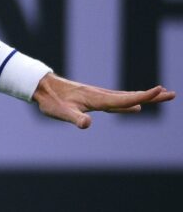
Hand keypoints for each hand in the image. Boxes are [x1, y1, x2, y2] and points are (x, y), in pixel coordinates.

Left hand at [31, 74, 174, 128]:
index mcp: (97, 99)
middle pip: (131, 96)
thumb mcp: (61, 113)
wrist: (41, 87)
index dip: (144, 96)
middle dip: (152, 96)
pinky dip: (130, 103)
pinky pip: (117, 101)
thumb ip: (75, 119)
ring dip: (144, 97)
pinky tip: (136, 107)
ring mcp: (98, 96)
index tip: (160, 91)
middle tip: (172, 94)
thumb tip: (87, 124)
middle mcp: (101, 96)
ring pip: (126, 98)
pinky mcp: (94, 99)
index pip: (125, 99)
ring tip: (161, 96)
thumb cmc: (51, 101)